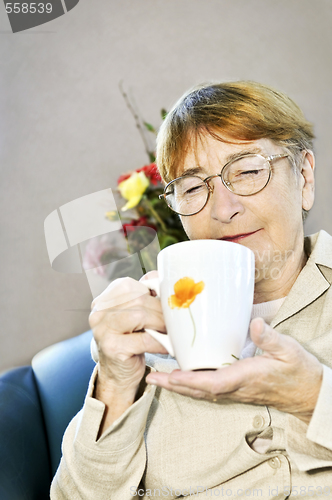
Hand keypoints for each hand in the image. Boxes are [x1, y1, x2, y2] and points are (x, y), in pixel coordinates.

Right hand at [89, 271, 166, 431]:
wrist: (117, 375)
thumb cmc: (129, 342)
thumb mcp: (134, 316)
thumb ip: (144, 297)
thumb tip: (167, 284)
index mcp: (104, 300)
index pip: (130, 286)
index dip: (152, 292)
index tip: (167, 302)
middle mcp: (99, 312)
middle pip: (138, 300)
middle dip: (161, 309)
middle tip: (176, 319)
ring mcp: (103, 330)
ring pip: (141, 316)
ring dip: (162, 324)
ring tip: (172, 331)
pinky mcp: (112, 348)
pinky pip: (144, 339)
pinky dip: (160, 342)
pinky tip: (168, 346)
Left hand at [146, 317, 322, 423]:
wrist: (308, 393)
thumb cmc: (299, 371)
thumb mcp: (289, 350)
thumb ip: (271, 338)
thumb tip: (255, 323)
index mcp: (246, 378)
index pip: (214, 383)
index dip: (191, 381)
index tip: (172, 375)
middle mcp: (236, 388)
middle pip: (199, 391)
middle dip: (174, 385)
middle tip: (151, 377)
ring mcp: (234, 391)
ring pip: (200, 392)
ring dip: (178, 386)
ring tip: (157, 377)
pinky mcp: (235, 389)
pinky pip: (208, 390)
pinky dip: (190, 385)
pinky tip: (180, 377)